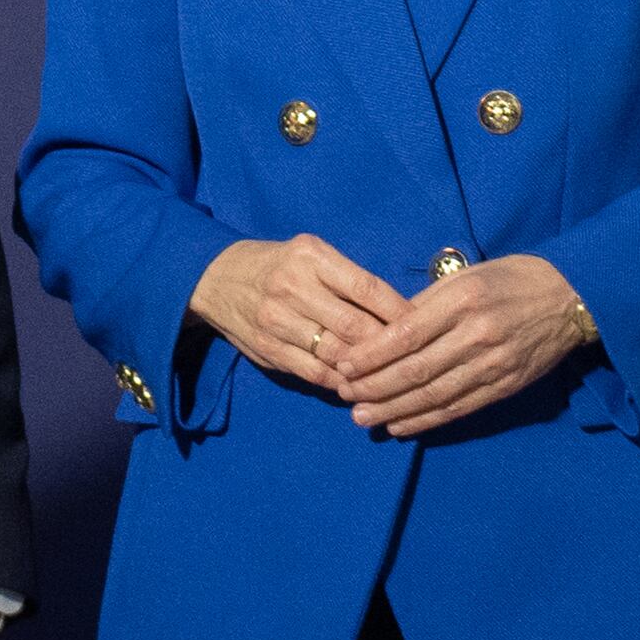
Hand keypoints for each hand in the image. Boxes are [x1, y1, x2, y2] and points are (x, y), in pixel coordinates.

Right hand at [188, 233, 408, 396]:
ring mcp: (277, 321)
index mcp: (311, 257)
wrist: (216, 278)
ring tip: (392, 378)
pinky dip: (341, 382)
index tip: (423, 327)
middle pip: (355, 326)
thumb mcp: (312, 255)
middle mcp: (293, 287)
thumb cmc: (278, 265)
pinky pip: (315, 373)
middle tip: (415, 359)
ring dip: (368, 371)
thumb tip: (400, 313)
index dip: (399, 312)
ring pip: (337, 354)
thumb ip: (349, 281)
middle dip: (389, 348)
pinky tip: (358, 384)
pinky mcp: (268, 349)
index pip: (367, 288)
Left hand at [333, 253, 594, 438]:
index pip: (406, 335)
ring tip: (364, 418)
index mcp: (463, 301)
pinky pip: (459, 408)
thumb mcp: (467, 276)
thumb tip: (385, 330)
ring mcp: (494, 364)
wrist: (571, 296)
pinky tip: (400, 425)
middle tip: (344, 397)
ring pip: (434, 395)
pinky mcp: (506, 386)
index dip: (370, 356)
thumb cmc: (512, 279)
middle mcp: (477, 334)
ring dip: (394, 409)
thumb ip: (427, 302)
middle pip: (416, 370)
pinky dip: (427, 420)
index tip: (343, 366)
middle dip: (375, 387)